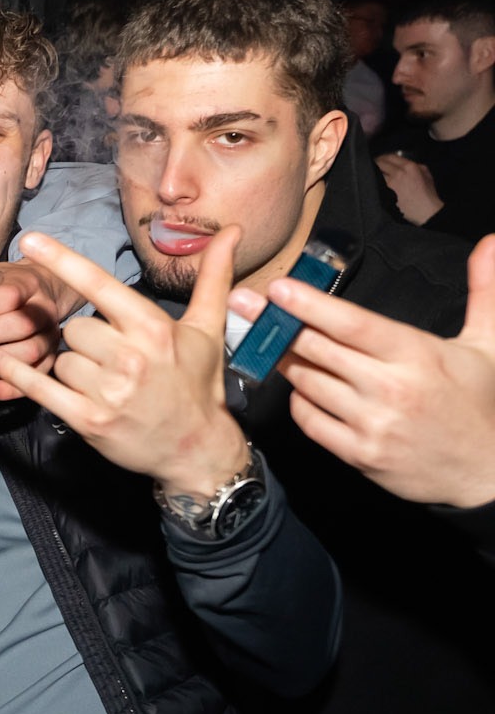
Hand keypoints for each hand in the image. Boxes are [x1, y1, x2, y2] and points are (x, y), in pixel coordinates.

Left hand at [0, 229, 250, 496]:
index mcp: (152, 329)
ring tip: (101, 380)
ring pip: (59, 358)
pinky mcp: (88, 419)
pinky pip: (39, 388)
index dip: (63, 261)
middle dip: (84, 340)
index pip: (99, 286)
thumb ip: (213, 277)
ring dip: (71, 367)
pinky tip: (0, 363)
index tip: (30, 240)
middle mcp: (129, 358)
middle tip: (109, 357)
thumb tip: (231, 231)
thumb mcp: (208, 329)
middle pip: (73, 328)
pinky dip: (19, 375)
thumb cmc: (198, 384)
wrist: (197, 448)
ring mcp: (108, 391)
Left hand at [0, 258, 66, 399]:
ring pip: (29, 352)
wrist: (42, 296)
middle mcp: (46, 311)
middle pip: (20, 325)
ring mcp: (51, 337)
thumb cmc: (6, 288)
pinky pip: (33, 378)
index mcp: (31, 285)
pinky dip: (7, 387)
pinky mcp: (51, 360)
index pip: (10, 295)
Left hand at [228, 233, 494, 507]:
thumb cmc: (479, 403)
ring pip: (307, 384)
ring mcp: (372, 424)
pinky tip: (304, 389)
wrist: (486, 471)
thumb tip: (490, 242)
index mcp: (416, 354)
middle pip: (317, 350)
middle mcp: (390, 388)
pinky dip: (300, 402)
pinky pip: (309, 421)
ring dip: (288, 363)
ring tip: (274, 345)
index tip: (277, 288)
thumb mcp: (488, 343)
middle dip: (275, 325)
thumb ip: (484, 290)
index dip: (309, 305)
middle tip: (243, 305)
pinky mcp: (359, 454)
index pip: (352, 323)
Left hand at [377, 153, 441, 224]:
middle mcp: (398, 173)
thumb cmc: (427, 193)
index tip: (380, 159)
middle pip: (380, 163)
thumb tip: (403, 163)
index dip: (383, 157)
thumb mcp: (426, 174)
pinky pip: (375, 184)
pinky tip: (373, 183)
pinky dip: (374, 182)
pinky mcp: (384, 193)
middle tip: (373, 165)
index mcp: (409, 167)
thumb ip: (415, 165)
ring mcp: (390, 183)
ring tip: (372, 174)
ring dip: (373, 173)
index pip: (390, 156)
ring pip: (376, 173)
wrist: (425, 210)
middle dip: (376, 163)